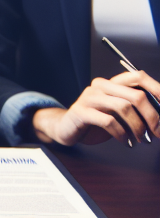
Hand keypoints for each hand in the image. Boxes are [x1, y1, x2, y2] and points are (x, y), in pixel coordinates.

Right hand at [32, 71, 159, 145]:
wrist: (66, 128)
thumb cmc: (96, 120)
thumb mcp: (118, 112)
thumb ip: (135, 108)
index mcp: (112, 83)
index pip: (138, 76)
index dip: (157, 88)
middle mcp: (101, 86)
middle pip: (136, 96)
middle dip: (152, 117)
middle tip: (158, 132)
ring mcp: (90, 98)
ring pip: (124, 108)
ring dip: (138, 128)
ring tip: (141, 140)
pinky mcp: (81, 112)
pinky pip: (109, 121)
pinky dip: (122, 134)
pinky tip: (125, 141)